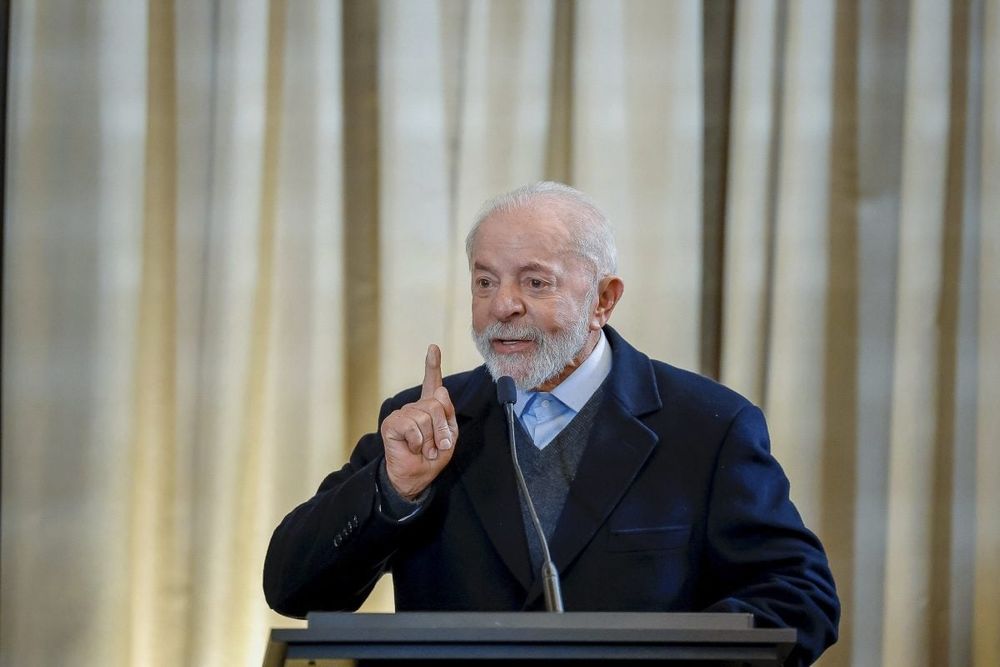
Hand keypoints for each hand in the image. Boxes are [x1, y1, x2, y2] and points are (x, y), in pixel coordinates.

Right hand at [380, 344, 458, 500]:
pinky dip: (418, 443)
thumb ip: (447, 413)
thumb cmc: (432, 457)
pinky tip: (413, 448)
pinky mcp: (391, 423)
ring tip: (424, 450)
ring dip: (430, 439)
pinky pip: (412, 427)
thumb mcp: (449, 435)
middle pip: (437, 403)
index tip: (433, 347)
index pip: (432, 382)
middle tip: (438, 446)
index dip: (433, 364)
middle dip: (442, 429)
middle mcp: (415, 407)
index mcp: (430, 408)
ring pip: (425, 417)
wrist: (416, 477)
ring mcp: (402, 414)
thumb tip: (440, 389)